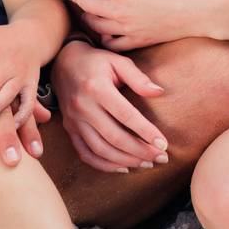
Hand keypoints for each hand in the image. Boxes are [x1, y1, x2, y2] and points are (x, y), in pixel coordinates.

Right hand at [50, 38, 169, 173]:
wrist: (64, 63)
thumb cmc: (97, 62)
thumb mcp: (118, 61)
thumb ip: (138, 77)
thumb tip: (159, 92)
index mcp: (97, 88)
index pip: (125, 115)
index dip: (146, 131)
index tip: (163, 144)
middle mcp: (83, 107)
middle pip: (114, 137)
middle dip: (140, 151)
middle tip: (161, 158)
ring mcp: (74, 120)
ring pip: (100, 150)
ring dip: (125, 161)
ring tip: (146, 164)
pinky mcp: (70, 130)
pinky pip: (86, 154)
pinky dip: (104, 165)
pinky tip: (123, 167)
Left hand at [66, 0, 215, 50]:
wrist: (201, 9)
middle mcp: (120, 10)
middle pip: (88, 5)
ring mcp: (128, 28)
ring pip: (97, 26)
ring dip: (87, 18)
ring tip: (85, 12)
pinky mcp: (139, 41)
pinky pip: (113, 44)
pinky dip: (104, 38)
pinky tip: (104, 32)